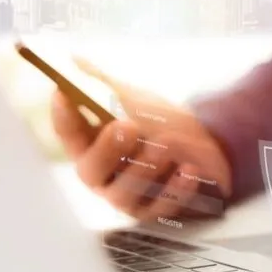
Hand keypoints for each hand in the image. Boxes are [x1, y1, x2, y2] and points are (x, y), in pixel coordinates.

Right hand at [50, 58, 231, 221]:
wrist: (208, 145)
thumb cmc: (161, 122)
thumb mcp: (135, 98)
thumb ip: (105, 84)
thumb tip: (74, 60)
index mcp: (90, 146)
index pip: (68, 133)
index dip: (64, 116)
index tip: (63, 93)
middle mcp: (103, 175)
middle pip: (91, 170)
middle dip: (107, 149)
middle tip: (127, 126)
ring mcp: (128, 197)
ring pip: (124, 194)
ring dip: (144, 168)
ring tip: (165, 144)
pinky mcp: (156, 211)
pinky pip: (161, 208)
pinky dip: (176, 189)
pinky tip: (189, 169)